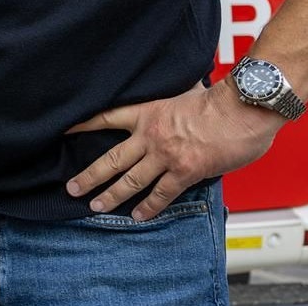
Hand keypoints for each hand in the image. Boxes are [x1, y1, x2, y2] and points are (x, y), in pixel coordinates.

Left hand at [65, 81, 282, 220]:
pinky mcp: (184, 172)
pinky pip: (161, 195)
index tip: (65, 130)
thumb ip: (172, 102)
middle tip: (72, 188)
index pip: (106, 117)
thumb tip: (174, 99)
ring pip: (130, 181)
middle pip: (111, 158)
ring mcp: (165, 155)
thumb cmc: (220, 100)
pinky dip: (149, 207)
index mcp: (148, 112)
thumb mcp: (184, 92)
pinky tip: (138, 216)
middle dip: (89, 176)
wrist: (242, 109)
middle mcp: (151, 135)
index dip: (83, 123)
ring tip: (96, 206)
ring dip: (111, 196)